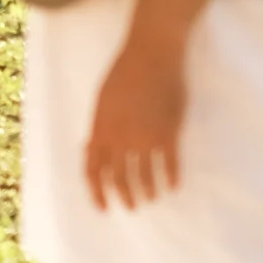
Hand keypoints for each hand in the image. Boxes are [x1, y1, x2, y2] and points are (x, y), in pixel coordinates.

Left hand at [84, 31, 186, 209]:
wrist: (151, 54)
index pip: (92, 168)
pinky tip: (172, 186)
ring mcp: (145, 136)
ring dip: (148, 190)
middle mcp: (120, 137)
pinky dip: (170, 178)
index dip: (96, 191)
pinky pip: (169, 163)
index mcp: (100, 128)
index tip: (102, 207)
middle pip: (118, 177)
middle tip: (132, 206)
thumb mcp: (102, 100)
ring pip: (144, 175)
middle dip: (124, 196)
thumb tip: (89, 149)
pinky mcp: (168, 132)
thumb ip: (98, 127)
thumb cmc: (125, 73)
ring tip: (151, 198)